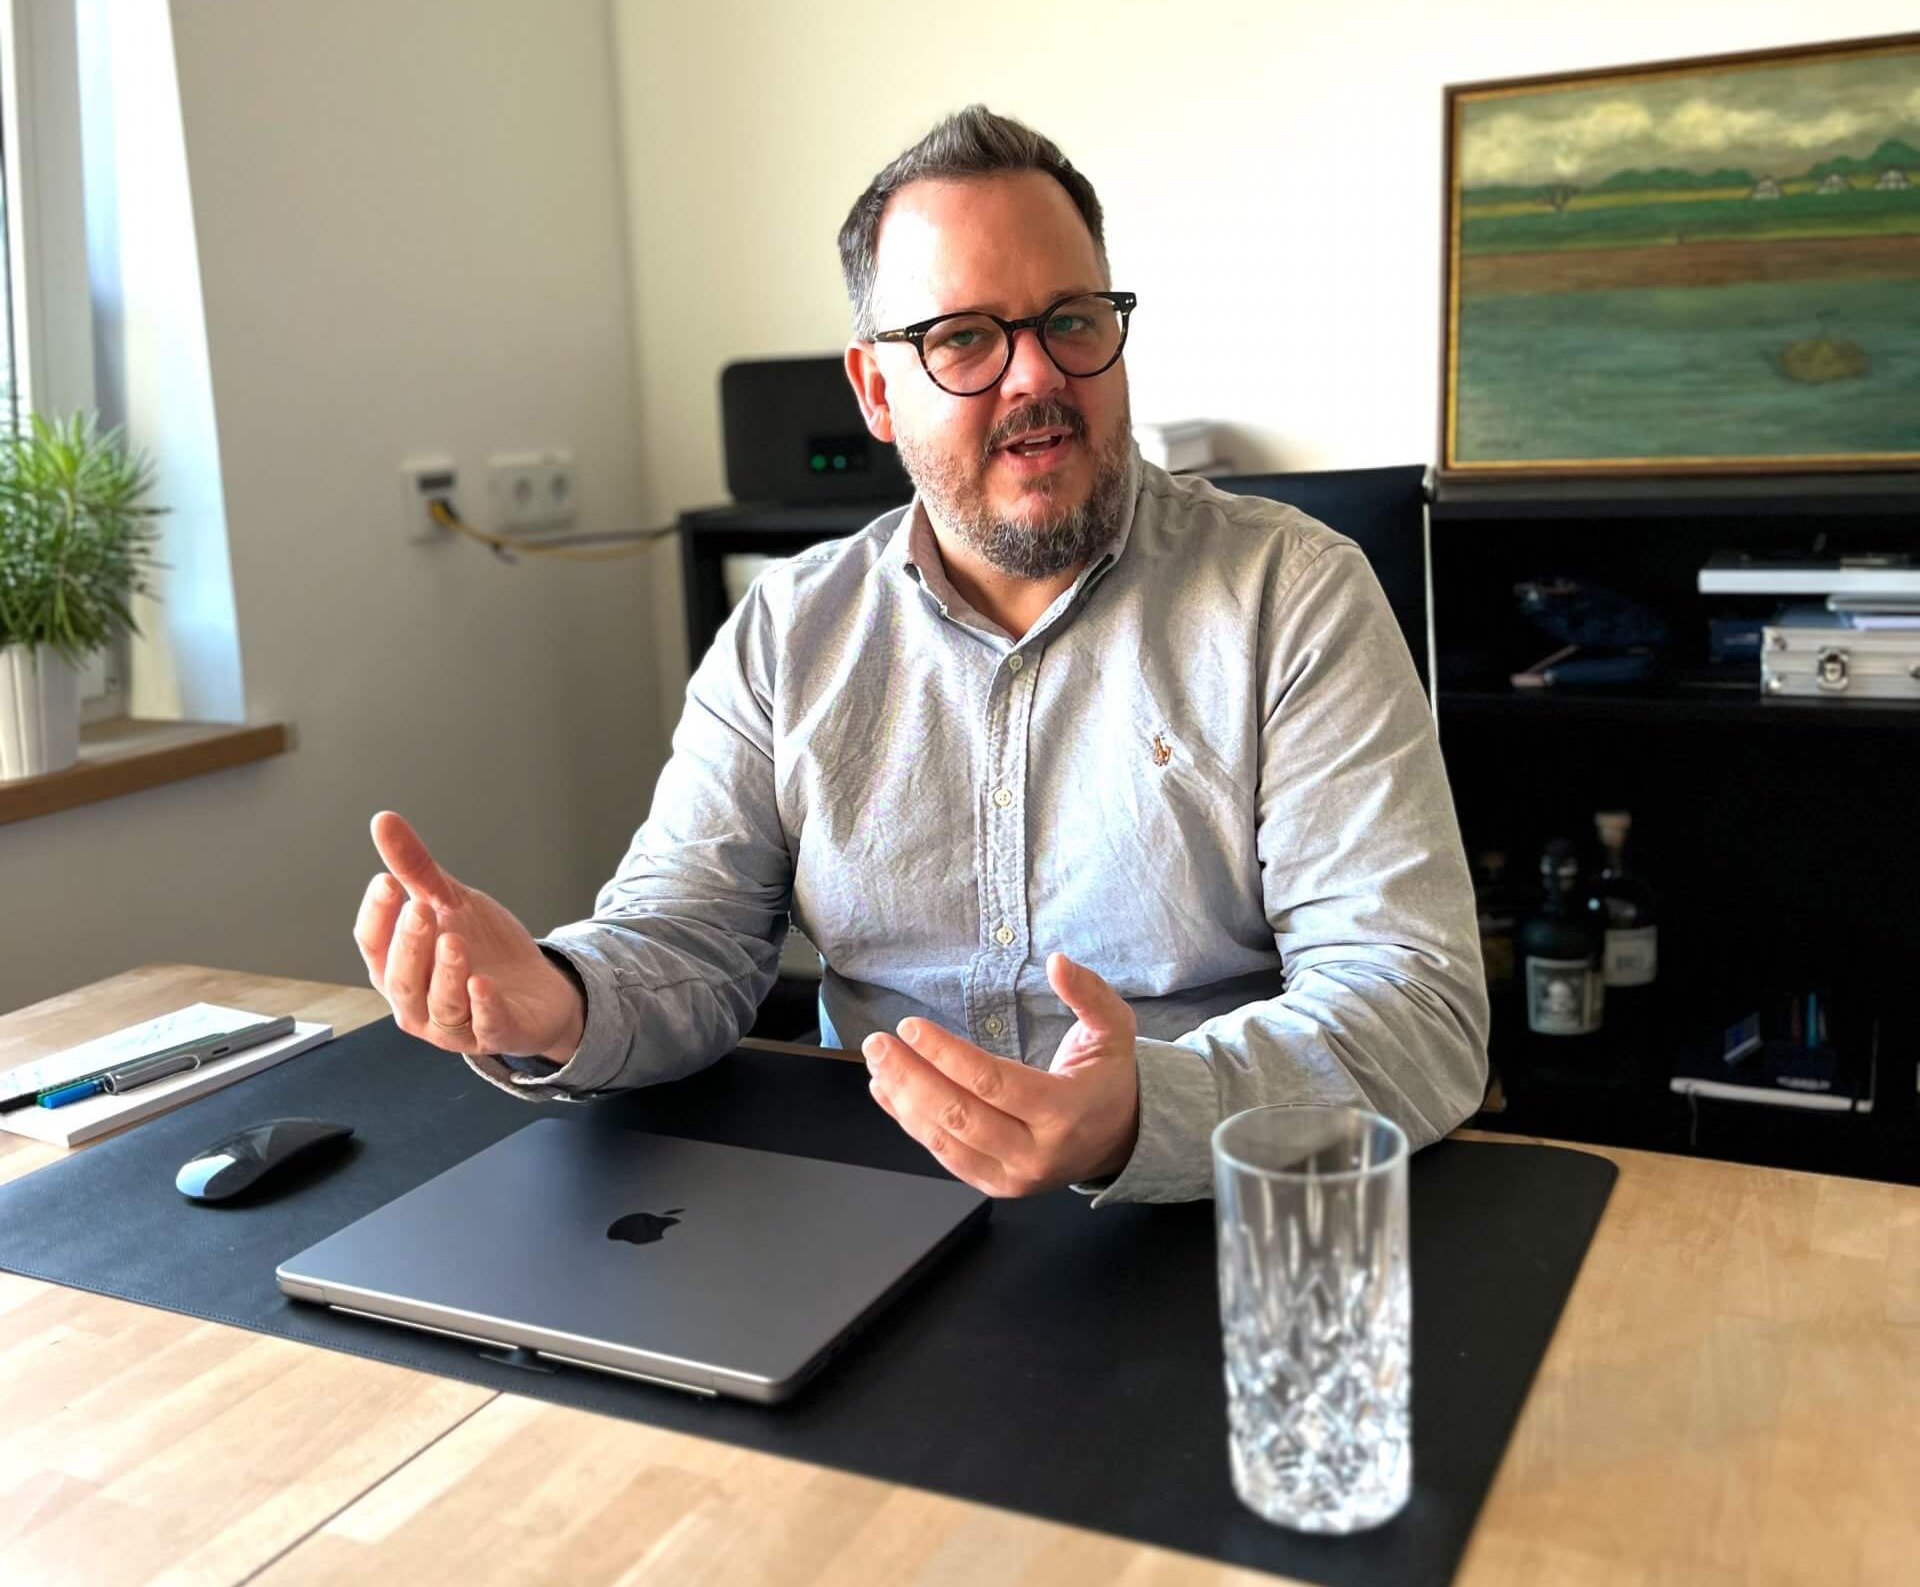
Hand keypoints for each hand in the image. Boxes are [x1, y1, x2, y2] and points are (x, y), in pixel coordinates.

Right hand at [353, 810, 584, 1061]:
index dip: (377, 915)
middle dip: (409, 944)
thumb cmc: (483, 949)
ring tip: (454, 940)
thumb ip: (418, 869)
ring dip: (445, 973)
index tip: (387, 881)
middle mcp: (416, 1003)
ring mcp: (453, 1025)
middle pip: (401, 978)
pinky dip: (483, 1006)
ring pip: (440, 1005)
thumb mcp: (452, 903)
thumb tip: (383, 821)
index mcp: (396, 969)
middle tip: (420, 909)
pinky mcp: (494, 1035)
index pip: (372, 945)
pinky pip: (485, 1026)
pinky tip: (483, 983)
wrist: (536, 988)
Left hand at [862, 952, 1139, 1196]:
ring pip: (944, 1140)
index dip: (946, 1055)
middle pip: (959, 1116)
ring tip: (877, 1063)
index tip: (911, 1027)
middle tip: (877, 1044)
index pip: (993, 1083)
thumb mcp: (1115, 1029)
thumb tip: (1057, 962)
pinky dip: (910, 1123)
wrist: (1120, 1140)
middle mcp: (1036, 1153)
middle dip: (910, 1077)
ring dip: (902, 1100)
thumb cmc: (1108, 1078)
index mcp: (1065, 1111)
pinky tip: (887, 1092)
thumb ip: (1090, 993)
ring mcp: (1013, 1177)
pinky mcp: (995, 1187)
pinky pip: (943, 1156)